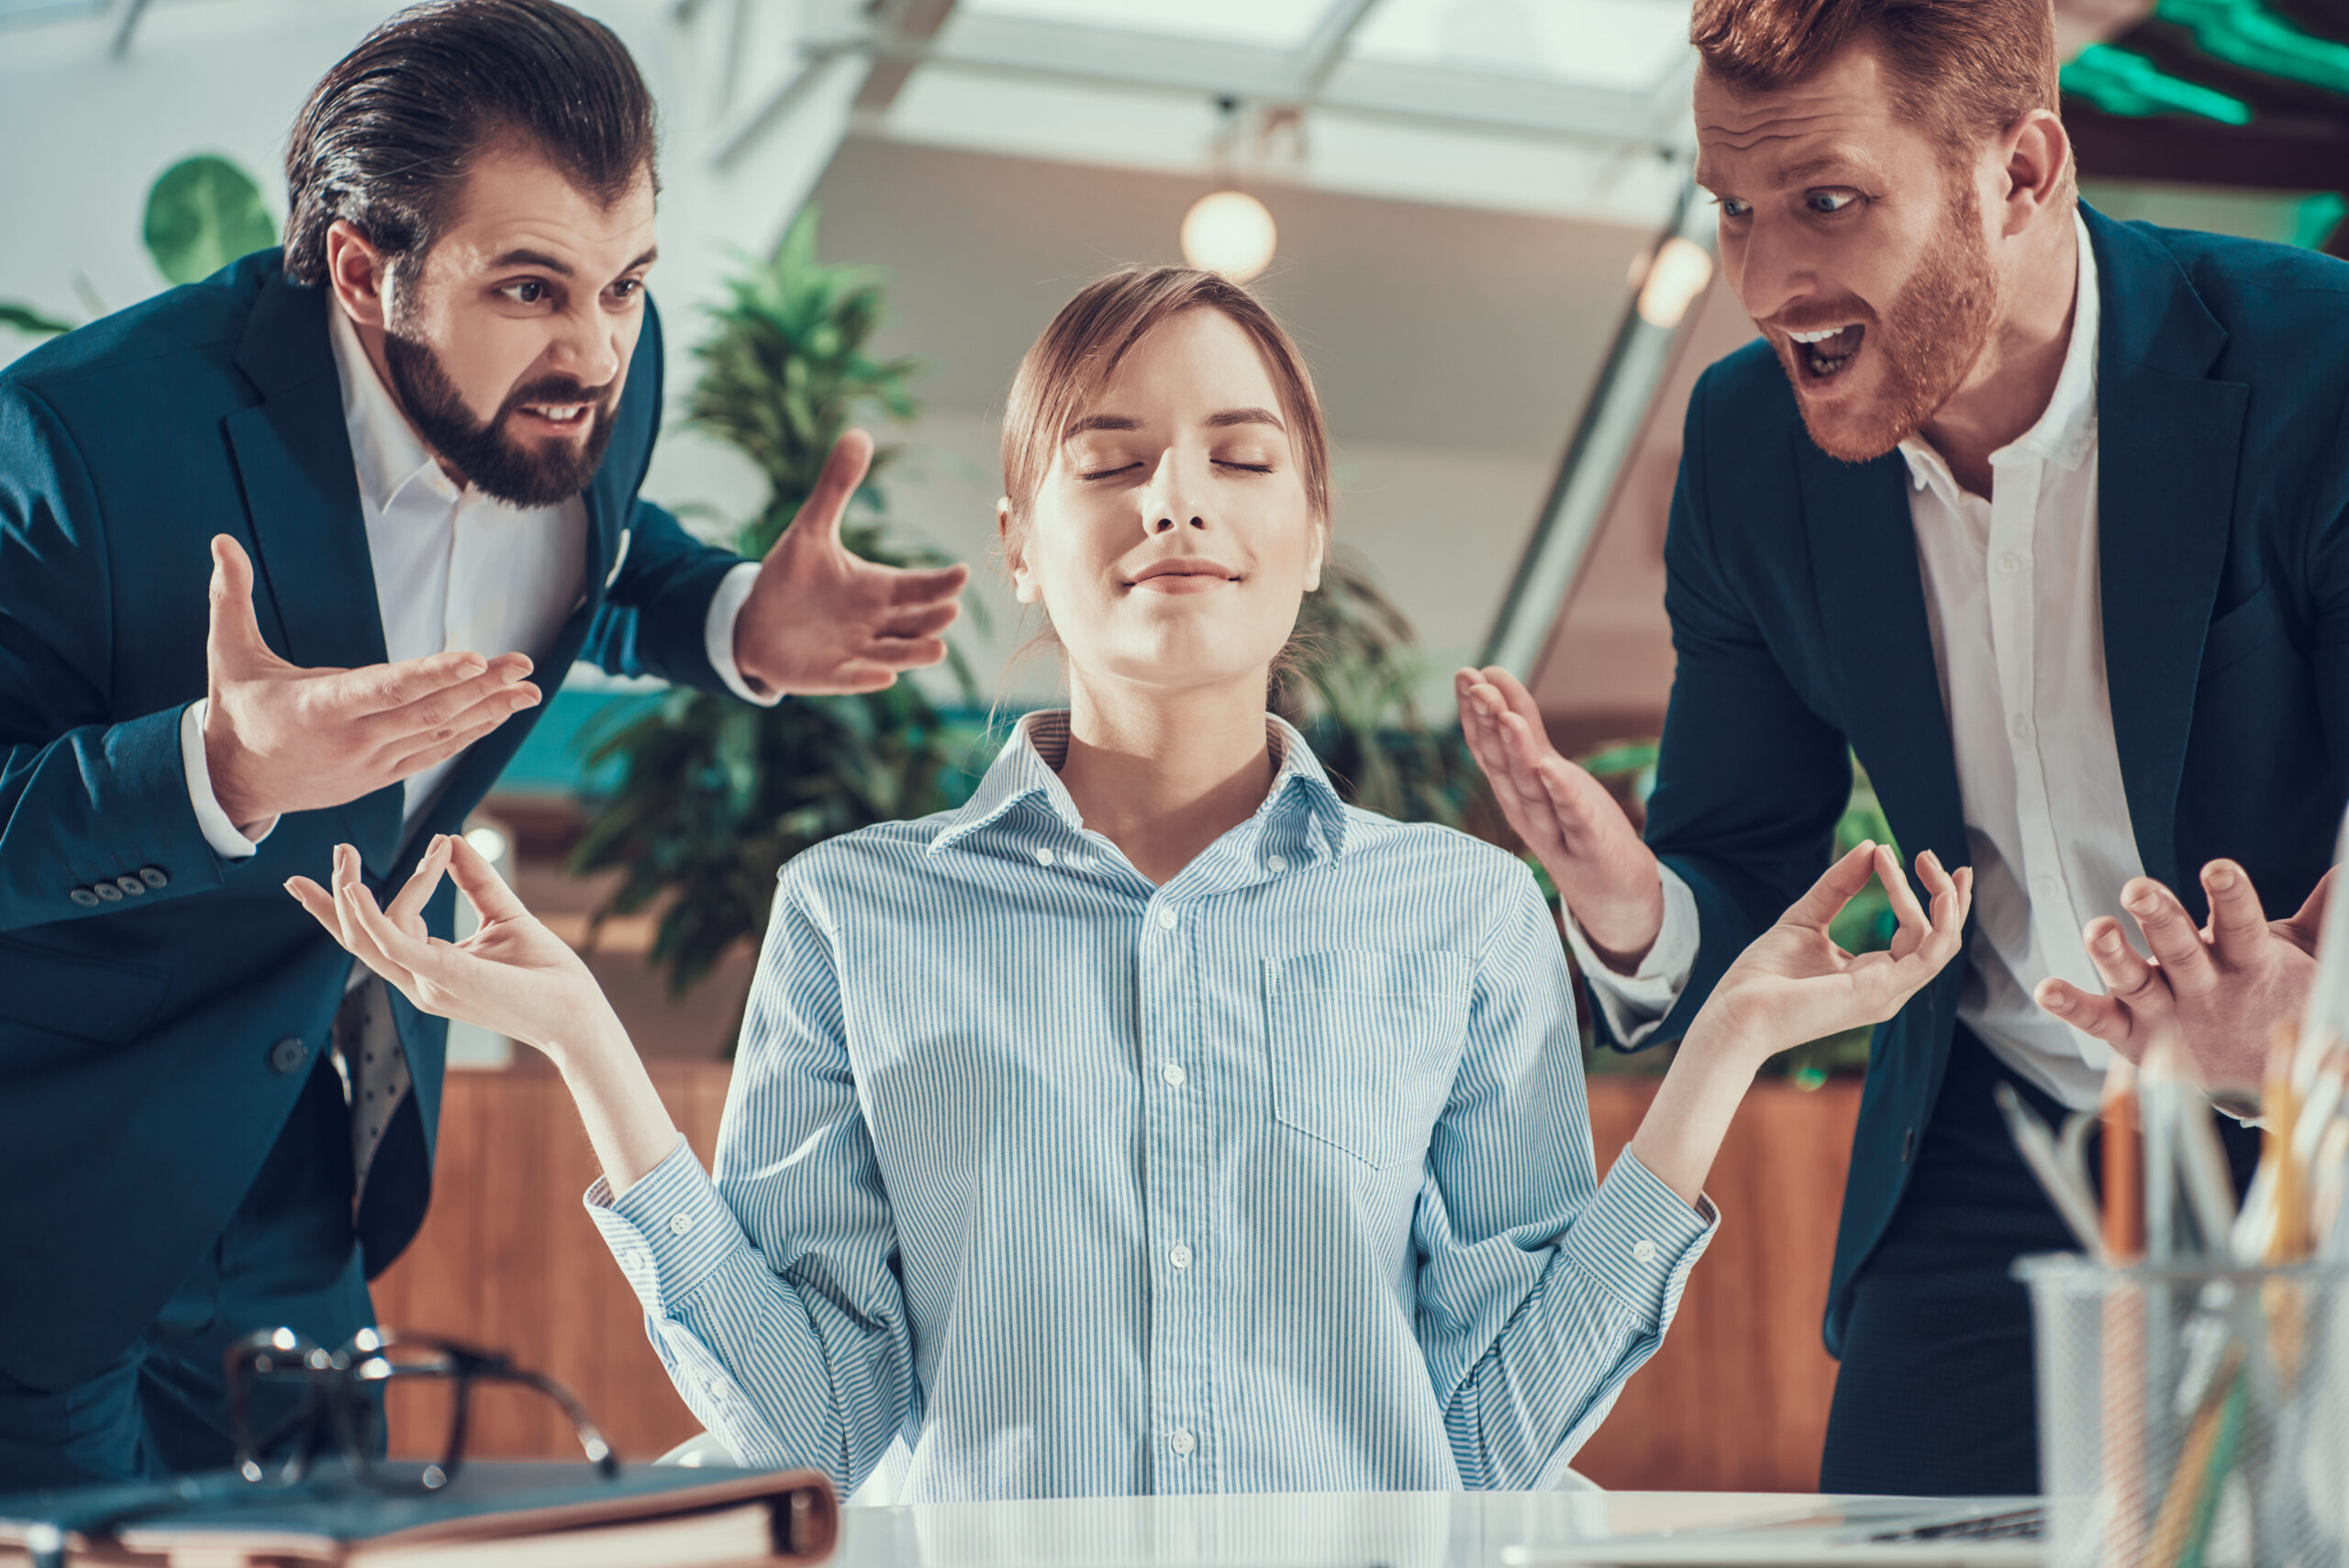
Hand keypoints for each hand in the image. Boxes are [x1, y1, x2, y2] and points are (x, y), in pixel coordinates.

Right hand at [203, 536, 540, 834]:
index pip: (386, 688)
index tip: (476, 658)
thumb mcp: (228, 655)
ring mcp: (373, 762)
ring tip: (529, 688)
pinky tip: (500, 713)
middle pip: (428, 711)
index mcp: (320, 708)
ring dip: (489, 710)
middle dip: (481, 686)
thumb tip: (221, 540)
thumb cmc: (237, 712)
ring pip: (440, 734)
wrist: (235, 784)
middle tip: (523, 663)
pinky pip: (435, 753)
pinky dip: (470, 733)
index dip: (434, 675)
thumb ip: (230, 597)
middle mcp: (353, 739)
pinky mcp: (383, 776)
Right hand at [286, 835, 614, 1061]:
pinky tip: (358, 890)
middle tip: (337, 850)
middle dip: (333, 898)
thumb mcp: (503, 914)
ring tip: (346, 853)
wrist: (576, 1009)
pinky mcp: (445, 976)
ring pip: (368, 938)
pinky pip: (395, 945)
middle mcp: (419, 980)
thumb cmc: (544, 972)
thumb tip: (450, 839)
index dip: (343, 905)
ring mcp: (428, 982)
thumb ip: (476, 879)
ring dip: (352, 894)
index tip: (348, 854)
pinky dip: (373, 917)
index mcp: (428, 969)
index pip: (371, 938)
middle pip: (356, 940)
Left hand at [731, 429, 970, 695]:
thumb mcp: (811, 529)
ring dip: (915, 653)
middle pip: (916, 622)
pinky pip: (855, 677)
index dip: (941, 582)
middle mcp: (877, 622)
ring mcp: (858, 651)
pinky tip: (884, 676)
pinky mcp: (833, 674)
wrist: (754, 622)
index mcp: (879, 589)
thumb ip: (836, 487)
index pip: (919, 586)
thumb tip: (859, 433)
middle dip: (934, 618)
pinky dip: (869, 678)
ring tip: (937, 649)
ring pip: (895, 653)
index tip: (961, 573)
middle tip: (951, 609)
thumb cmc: (790, 578)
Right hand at [1455, 665, 1662, 968]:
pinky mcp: (1587, 848)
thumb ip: (1524, 728)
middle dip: (1486, 724)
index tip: (1466, 675)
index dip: (1474, 713)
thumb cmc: (1575, 826)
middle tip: (1475, 686)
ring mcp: (1553, 832)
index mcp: (1512, 793)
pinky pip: (1571, 819)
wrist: (1614, 894)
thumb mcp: (1546, 770)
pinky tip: (1550, 770)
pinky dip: (1559, 795)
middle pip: (1501, 765)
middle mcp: (1524, 811)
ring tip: (1507, 718)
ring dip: (1516, 753)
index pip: (1486, 749)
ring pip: (1529, 789)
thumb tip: (1493, 677)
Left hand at [1690, 842, 1972, 1070]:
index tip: (1892, 852)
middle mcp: (1889, 987)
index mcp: (1873, 975)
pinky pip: (1928, 954)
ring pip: (1942, 942)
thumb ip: (1838, 887)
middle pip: (1942, 940)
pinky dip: (1937, 919)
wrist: (1736, 1011)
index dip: (1915, 892)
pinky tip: (1924, 887)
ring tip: (1923, 860)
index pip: (1917, 933)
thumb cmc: (1763, 977)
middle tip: (1929, 854)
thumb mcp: (1805, 919)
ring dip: (1941, 897)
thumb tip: (1870, 847)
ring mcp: (1888, 992)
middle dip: (1948, 895)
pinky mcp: (1880, 991)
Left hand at [2034, 861, 2331, 1094]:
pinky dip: (2071, 1005)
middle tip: (2136, 888)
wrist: (2259, 1081)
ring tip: (2096, 929)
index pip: (2242, 925)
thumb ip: (2321, 917)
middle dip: (2159, 918)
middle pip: (2180, 951)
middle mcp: (2204, 990)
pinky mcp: (2132, 1038)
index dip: (2232, 896)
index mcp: (2249, 965)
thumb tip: (2344, 870)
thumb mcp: (2304, 958)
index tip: (2218, 867)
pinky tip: (2045, 988)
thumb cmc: (2272, 998)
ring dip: (2112, 956)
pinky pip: (2098, 1021)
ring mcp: (2166, 1015)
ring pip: (2136, 982)